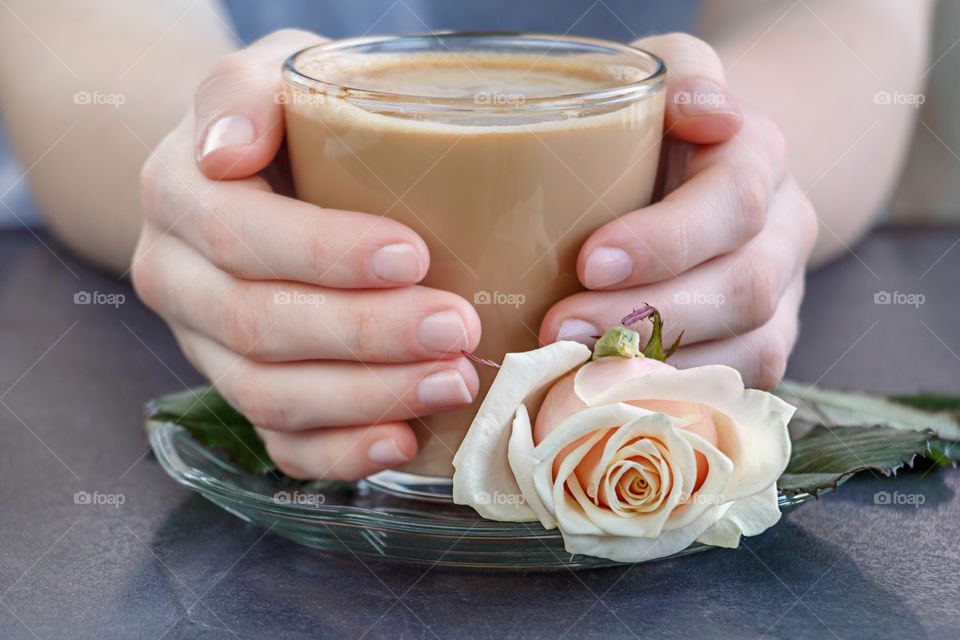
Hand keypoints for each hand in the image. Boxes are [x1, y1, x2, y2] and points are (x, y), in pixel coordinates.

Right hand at [132, 30, 480, 480]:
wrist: (245, 175)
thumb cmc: (280, 123)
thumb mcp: (264, 76)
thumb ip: (244, 93)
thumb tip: (229, 149)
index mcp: (178, 198)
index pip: (239, 235)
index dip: (323, 254)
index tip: (411, 256)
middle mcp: (179, 281)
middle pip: (258, 326)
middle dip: (364, 336)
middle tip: (456, 329)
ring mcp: (207, 347)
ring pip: (270, 396)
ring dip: (367, 398)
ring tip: (454, 382)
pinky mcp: (244, 390)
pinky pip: (279, 444)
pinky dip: (341, 454)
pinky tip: (404, 441)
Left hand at [540, 34, 817, 388]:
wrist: (704, 173)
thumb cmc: (659, 127)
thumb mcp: (665, 75)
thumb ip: (681, 74)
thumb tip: (701, 108)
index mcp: (760, 158)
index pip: (732, 202)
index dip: (666, 241)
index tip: (589, 261)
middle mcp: (783, 232)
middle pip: (745, 288)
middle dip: (650, 317)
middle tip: (561, 330)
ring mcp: (783, 296)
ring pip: (750, 350)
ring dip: (662, 370)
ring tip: (578, 373)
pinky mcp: (764, 345)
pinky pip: (738, 390)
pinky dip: (678, 402)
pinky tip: (616, 401)